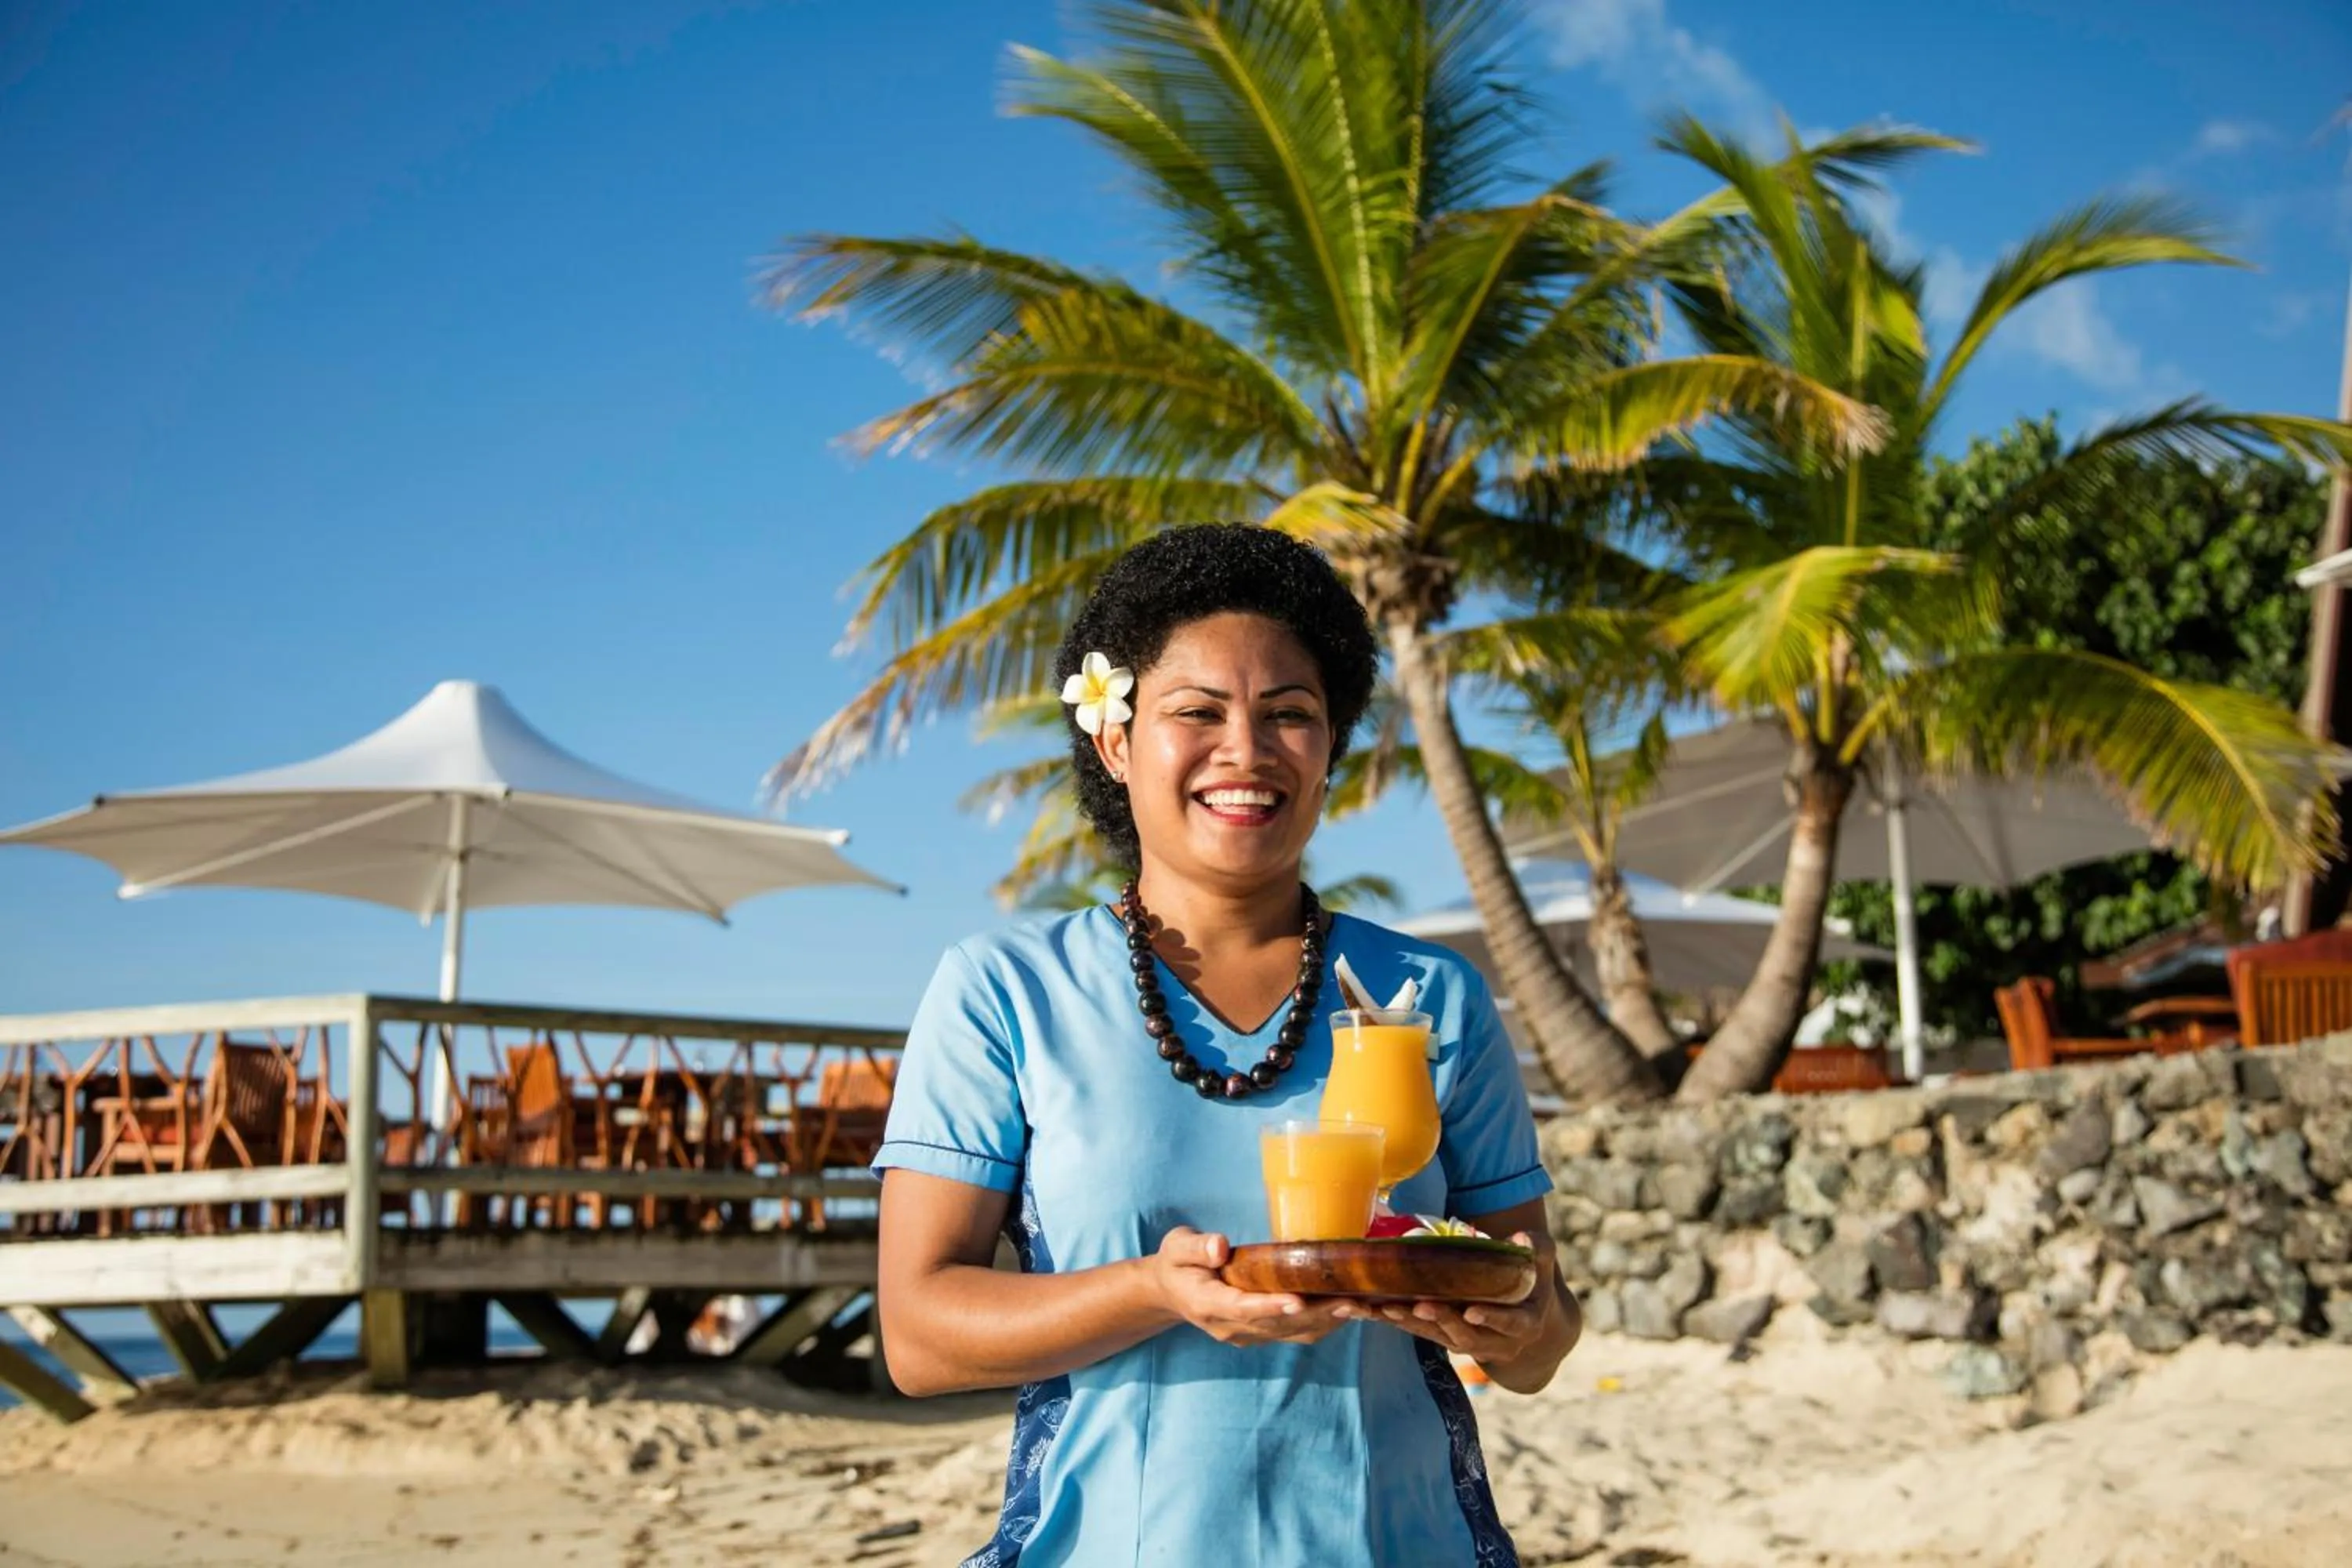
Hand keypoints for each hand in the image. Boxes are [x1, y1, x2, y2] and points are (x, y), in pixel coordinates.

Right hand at [1147, 1226, 1351, 1346]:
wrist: (1171, 1293)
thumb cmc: (1177, 1263)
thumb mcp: (1176, 1247)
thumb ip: (1196, 1247)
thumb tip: (1219, 1246)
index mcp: (1207, 1305)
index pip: (1242, 1308)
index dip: (1270, 1306)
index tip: (1298, 1301)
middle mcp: (1230, 1327)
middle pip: (1277, 1325)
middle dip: (1315, 1314)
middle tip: (1351, 1301)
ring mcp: (1247, 1335)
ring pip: (1292, 1333)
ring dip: (1327, 1321)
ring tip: (1361, 1305)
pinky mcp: (1261, 1334)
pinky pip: (1295, 1333)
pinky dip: (1323, 1323)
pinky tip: (1348, 1308)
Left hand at [1333, 1231, 1551, 1366]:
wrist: (1524, 1318)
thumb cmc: (1531, 1280)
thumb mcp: (1541, 1265)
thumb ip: (1537, 1251)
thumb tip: (1522, 1237)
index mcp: (1523, 1325)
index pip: (1509, 1324)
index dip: (1492, 1318)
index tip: (1472, 1309)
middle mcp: (1496, 1342)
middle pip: (1467, 1336)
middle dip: (1442, 1321)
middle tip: (1419, 1305)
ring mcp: (1469, 1343)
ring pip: (1438, 1338)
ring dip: (1411, 1324)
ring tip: (1385, 1308)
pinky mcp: (1445, 1338)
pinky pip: (1420, 1333)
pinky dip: (1398, 1321)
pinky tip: (1371, 1309)